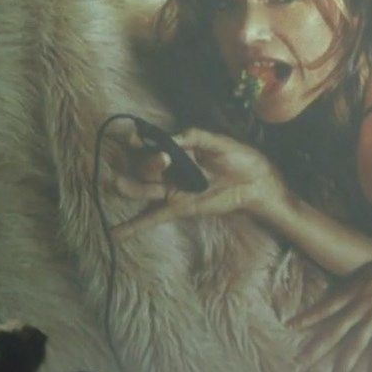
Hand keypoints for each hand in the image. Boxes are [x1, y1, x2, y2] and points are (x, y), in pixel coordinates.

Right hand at [109, 127, 285, 240]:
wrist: (256, 180)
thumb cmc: (237, 156)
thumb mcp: (217, 141)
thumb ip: (194, 136)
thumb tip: (171, 140)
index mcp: (178, 149)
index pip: (151, 145)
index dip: (138, 141)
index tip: (133, 138)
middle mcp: (170, 170)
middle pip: (146, 167)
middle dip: (149, 163)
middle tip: (164, 159)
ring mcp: (173, 189)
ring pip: (145, 189)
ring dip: (130, 188)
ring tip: (118, 184)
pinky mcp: (180, 207)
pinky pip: (153, 217)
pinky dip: (134, 226)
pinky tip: (115, 234)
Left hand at [288, 261, 371, 371]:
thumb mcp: (370, 267)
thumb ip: (356, 279)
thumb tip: (343, 284)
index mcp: (354, 289)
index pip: (325, 306)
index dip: (308, 317)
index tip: (289, 326)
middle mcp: (361, 305)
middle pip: (334, 331)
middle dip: (316, 349)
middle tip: (298, 365)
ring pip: (355, 344)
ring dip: (343, 366)